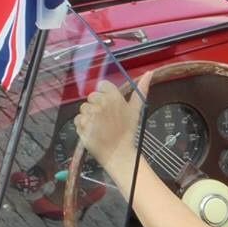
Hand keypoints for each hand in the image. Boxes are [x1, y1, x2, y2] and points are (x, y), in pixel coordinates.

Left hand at [75, 71, 152, 186]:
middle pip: (91, 96)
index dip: (104, 96)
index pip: (102, 85)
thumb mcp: (136, 110)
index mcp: (114, 96)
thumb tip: (149, 73)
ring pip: (84, 108)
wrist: (119, 153)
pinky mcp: (83, 124)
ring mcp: (91, 114)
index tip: (109, 107)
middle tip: (105, 119)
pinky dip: (83, 126)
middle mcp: (102, 103)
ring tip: (99, 127)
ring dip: (89, 117)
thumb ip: (141, 90)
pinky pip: (78, 119)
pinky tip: (93, 131)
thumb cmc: (127, 132)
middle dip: (96, 107)